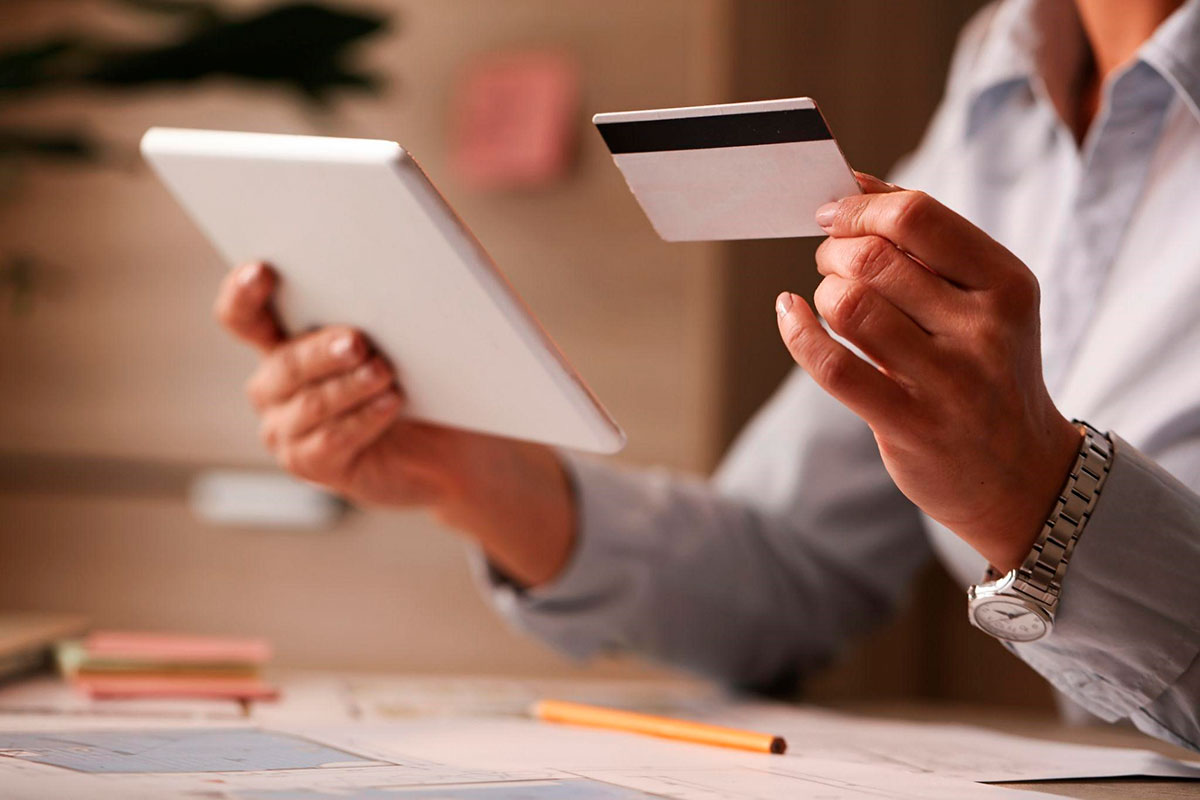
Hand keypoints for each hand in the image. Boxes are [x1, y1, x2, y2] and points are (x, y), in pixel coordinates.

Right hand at [213, 262, 575, 585]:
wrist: (452, 448)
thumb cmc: (426, 380)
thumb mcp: (408, 336)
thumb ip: (390, 303)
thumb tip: (406, 258)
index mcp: (285, 340)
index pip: (243, 315)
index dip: (243, 292)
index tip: (264, 270)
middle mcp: (275, 385)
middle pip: (284, 362)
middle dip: (321, 349)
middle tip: (357, 341)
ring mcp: (287, 428)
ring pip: (310, 403)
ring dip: (350, 386)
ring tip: (385, 372)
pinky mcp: (311, 465)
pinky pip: (329, 441)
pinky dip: (363, 420)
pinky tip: (390, 404)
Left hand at [775, 173, 1081, 571]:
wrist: (1021, 474)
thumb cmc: (987, 369)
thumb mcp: (984, 299)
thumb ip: (928, 240)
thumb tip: (855, 181)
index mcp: (1006, 283)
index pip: (919, 216)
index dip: (861, 206)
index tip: (834, 212)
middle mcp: (984, 329)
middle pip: (873, 259)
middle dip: (834, 250)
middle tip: (830, 260)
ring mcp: (949, 381)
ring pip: (850, 306)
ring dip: (822, 292)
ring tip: (828, 298)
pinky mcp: (910, 424)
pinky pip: (833, 365)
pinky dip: (798, 331)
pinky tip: (790, 314)